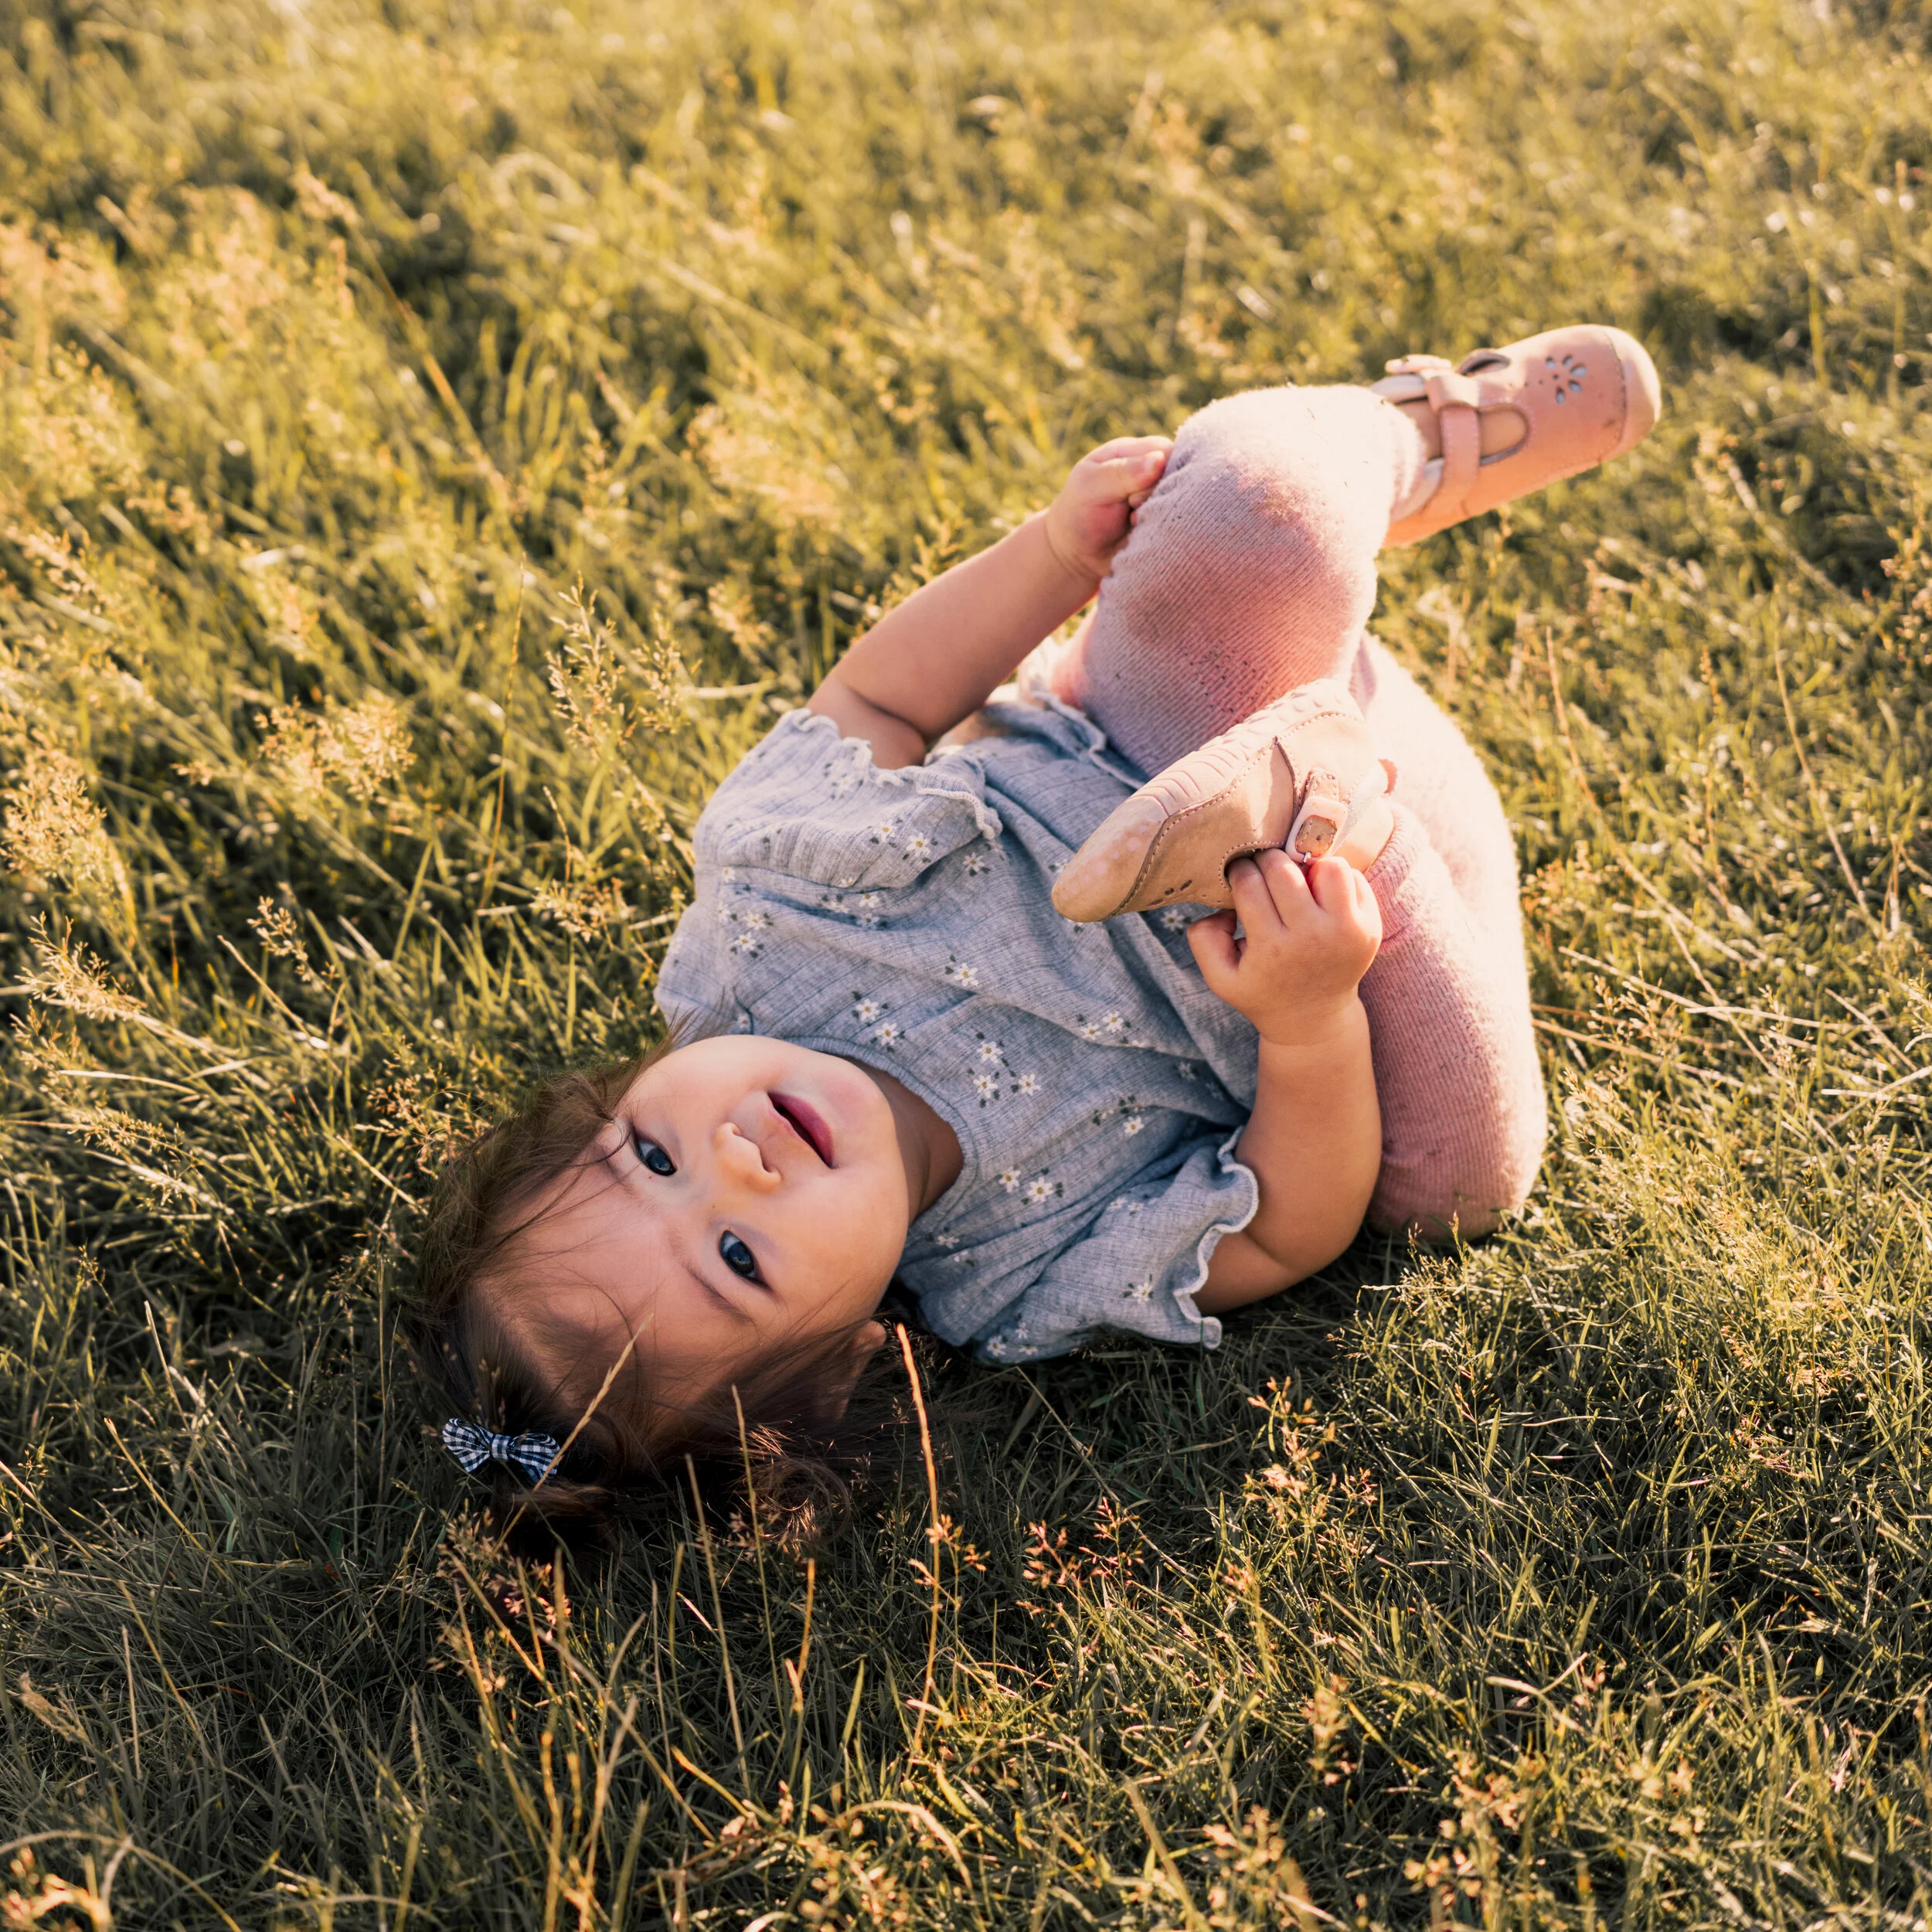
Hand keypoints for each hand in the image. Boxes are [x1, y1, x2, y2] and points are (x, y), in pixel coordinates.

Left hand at [1042, 436, 1172, 584]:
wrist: (1078, 556)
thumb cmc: (1079, 514)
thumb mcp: (1092, 487)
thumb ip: (1123, 472)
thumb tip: (1159, 460)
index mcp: (1135, 452)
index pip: (1165, 451)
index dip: (1156, 473)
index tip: (1131, 495)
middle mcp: (1155, 472)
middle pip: (1178, 476)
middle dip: (1156, 497)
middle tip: (1130, 510)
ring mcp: (1163, 498)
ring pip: (1183, 501)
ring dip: (1159, 515)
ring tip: (1133, 523)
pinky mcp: (1168, 522)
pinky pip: (1182, 523)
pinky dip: (1164, 531)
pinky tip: (1143, 534)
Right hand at [1187, 851, 1381, 1048]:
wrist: (1314, 1019)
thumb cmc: (1262, 991)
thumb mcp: (1220, 979)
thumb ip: (1204, 940)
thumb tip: (1223, 907)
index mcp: (1272, 948)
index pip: (1249, 883)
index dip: (1238, 872)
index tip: (1238, 877)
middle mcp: (1313, 938)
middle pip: (1284, 869)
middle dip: (1267, 862)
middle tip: (1263, 873)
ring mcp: (1348, 931)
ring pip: (1329, 867)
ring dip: (1308, 868)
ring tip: (1298, 884)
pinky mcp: (1370, 927)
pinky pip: (1354, 878)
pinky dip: (1333, 880)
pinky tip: (1319, 898)